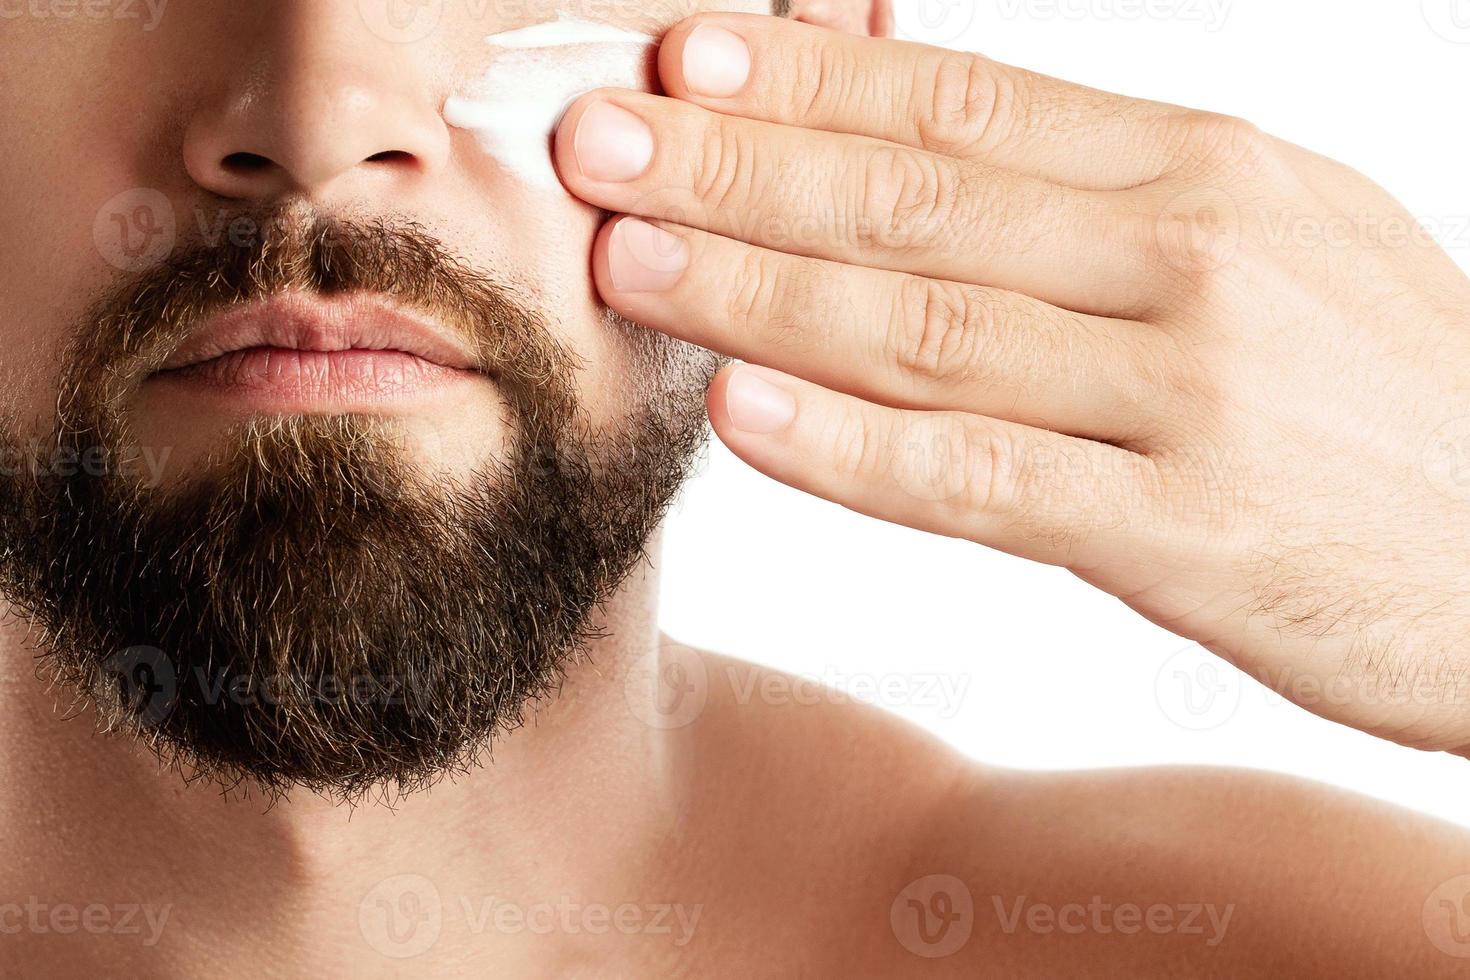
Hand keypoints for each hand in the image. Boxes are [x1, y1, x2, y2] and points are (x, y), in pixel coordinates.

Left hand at [554, 14, 1469, 753]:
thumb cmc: (1374, 390)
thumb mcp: (1268, 239)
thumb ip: (1102, 197)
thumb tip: (934, 145)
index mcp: (1198, 168)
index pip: (962, 100)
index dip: (809, 77)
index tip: (681, 56)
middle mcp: (1188, 254)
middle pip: (917, 195)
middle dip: (738, 162)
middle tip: (596, 139)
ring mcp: (1187, 391)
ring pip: (928, 326)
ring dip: (759, 288)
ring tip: (629, 258)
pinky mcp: (1188, 530)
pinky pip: (986, 481)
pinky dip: (855, 450)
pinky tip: (746, 419)